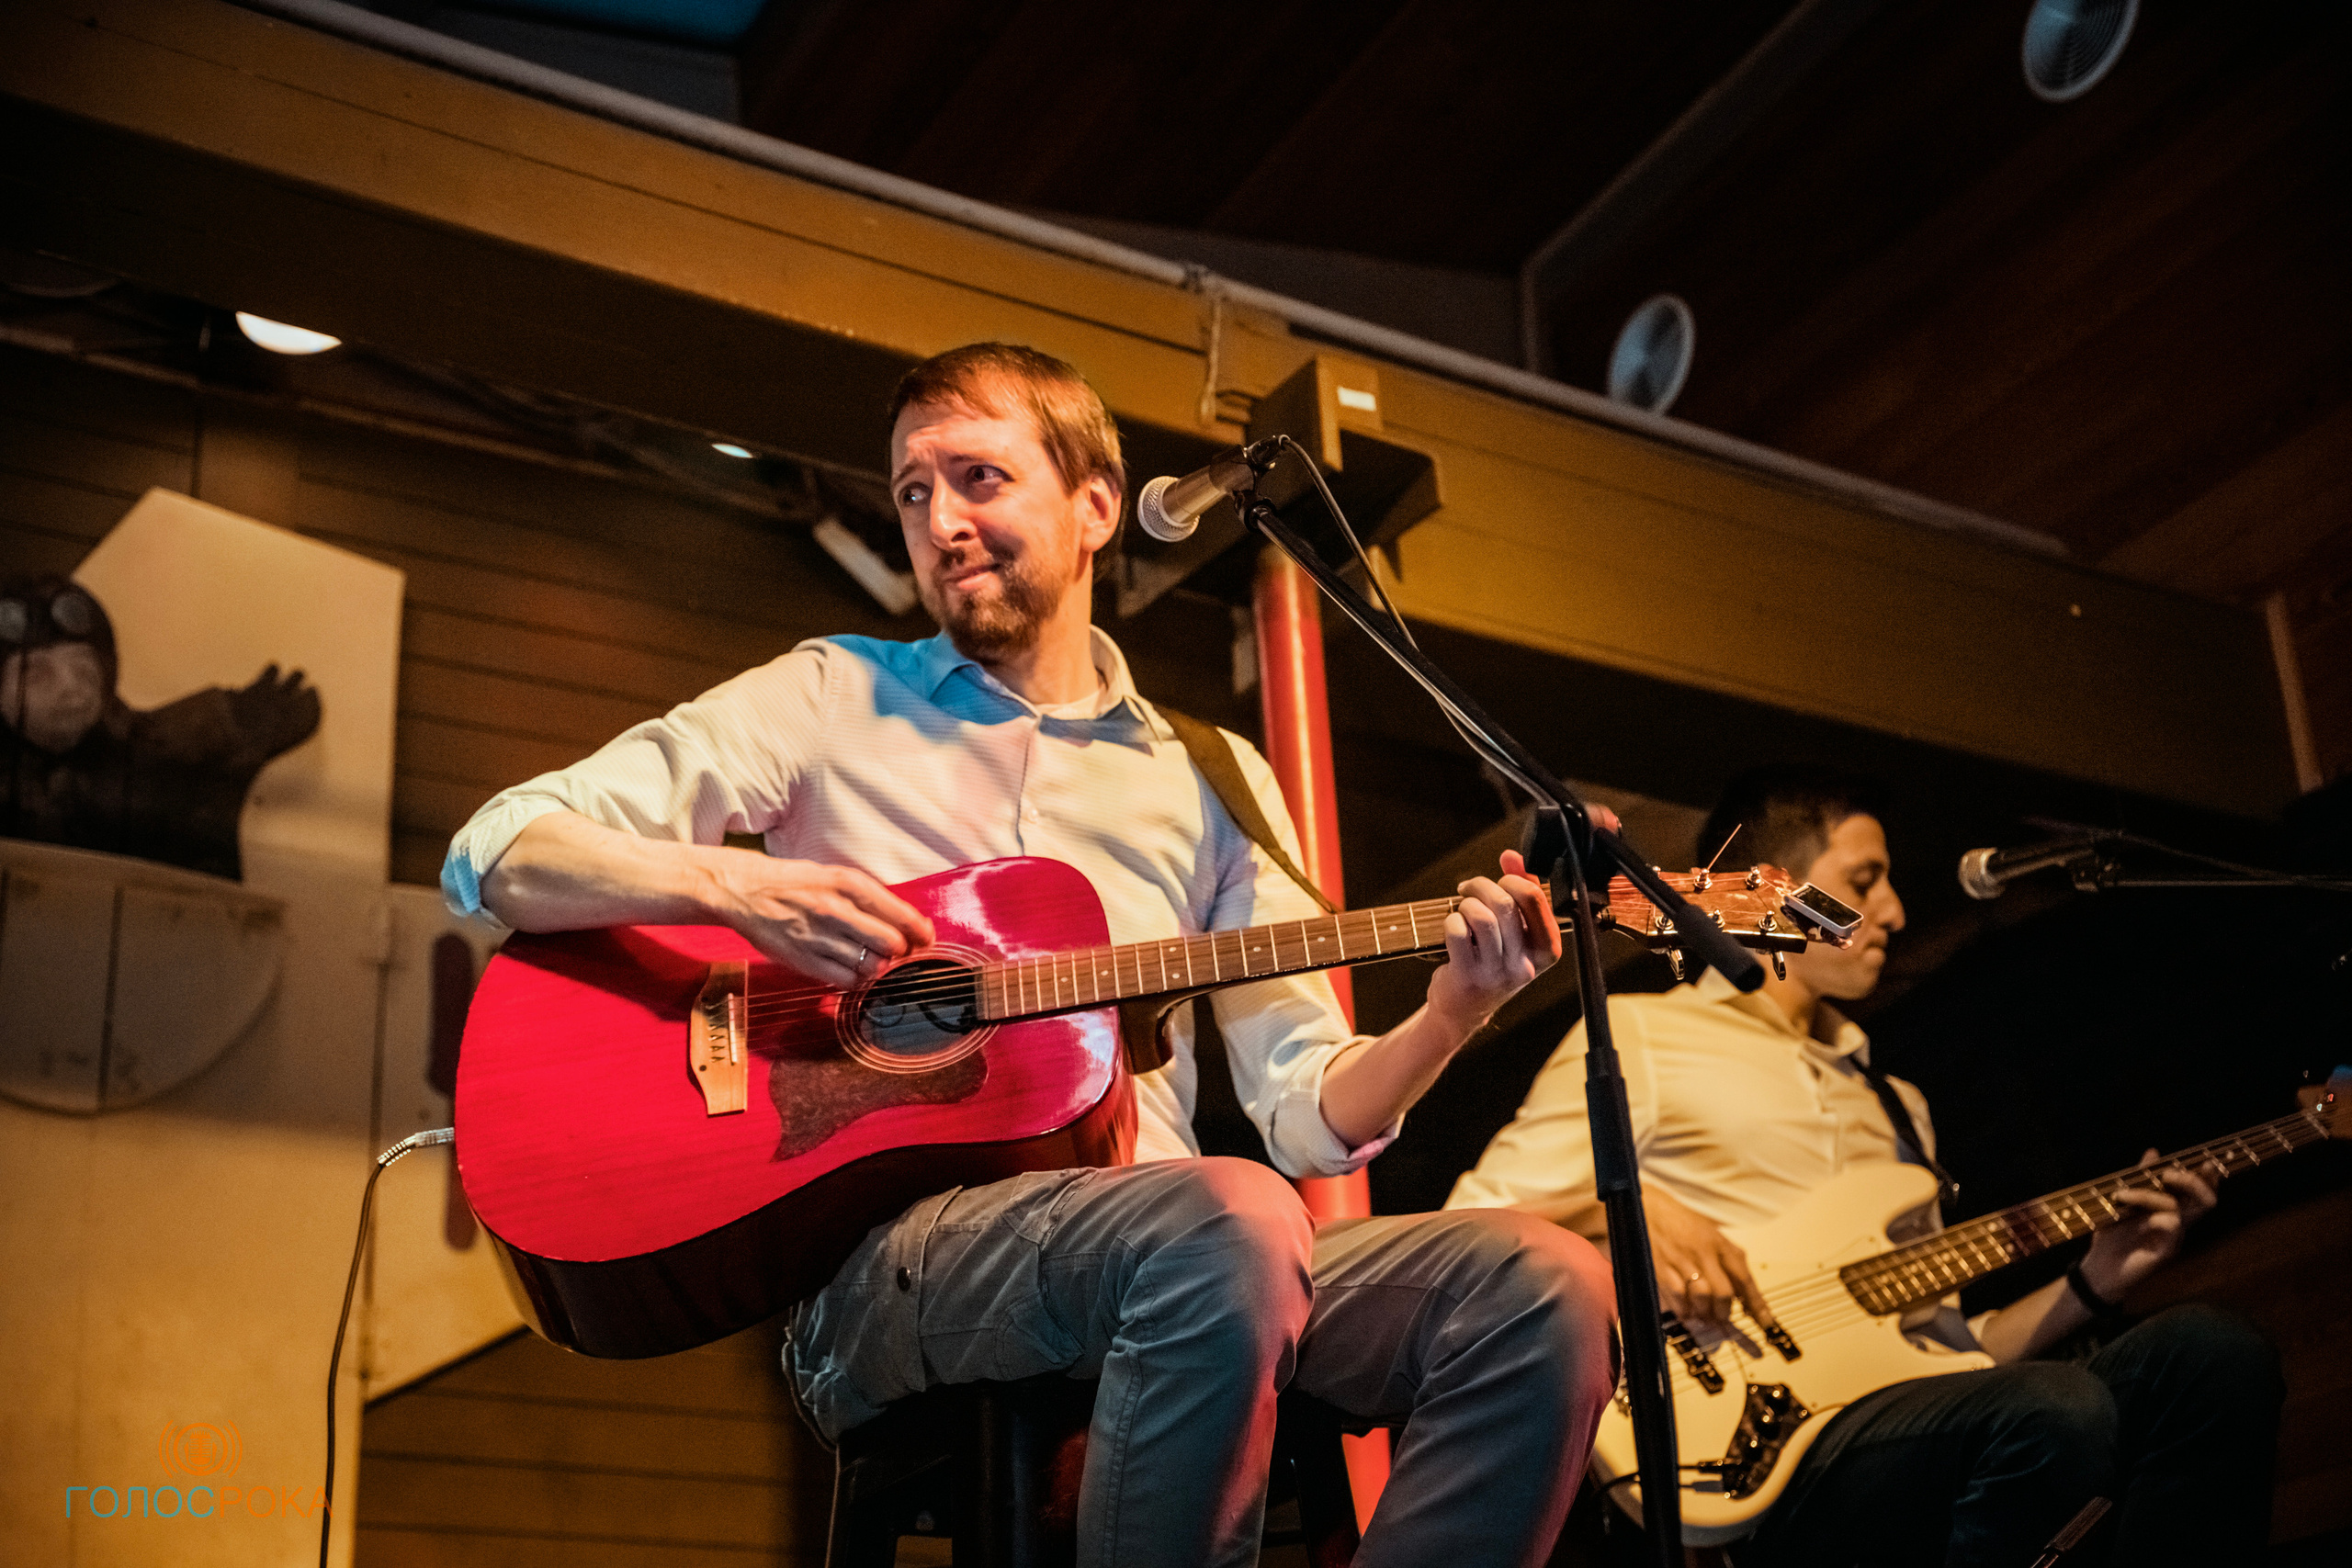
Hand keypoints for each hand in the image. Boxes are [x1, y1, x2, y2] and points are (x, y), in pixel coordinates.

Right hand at [706, 853, 934, 987]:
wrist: (746, 890)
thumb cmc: (796, 884)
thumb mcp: (836, 877)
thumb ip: (869, 898)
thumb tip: (906, 923)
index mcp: (848, 884)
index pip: (900, 914)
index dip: (920, 932)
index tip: (924, 939)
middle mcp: (836, 910)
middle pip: (891, 944)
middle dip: (901, 952)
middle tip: (899, 953)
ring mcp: (819, 937)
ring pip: (870, 966)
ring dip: (878, 968)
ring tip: (872, 961)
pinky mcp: (803, 960)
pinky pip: (845, 981)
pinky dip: (855, 980)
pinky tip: (851, 970)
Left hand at [1426, 849, 1562, 1031]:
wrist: (1465, 1008)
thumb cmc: (1492, 961)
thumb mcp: (1516, 931)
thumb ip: (1519, 891)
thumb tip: (1511, 857)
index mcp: (1547, 950)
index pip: (1535, 898)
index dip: (1513, 878)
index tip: (1499, 879)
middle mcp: (1526, 964)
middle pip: (1506, 904)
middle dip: (1482, 886)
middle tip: (1470, 889)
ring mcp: (1497, 973)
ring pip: (1482, 917)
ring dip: (1467, 903)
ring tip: (1462, 908)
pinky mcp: (1469, 976)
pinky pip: (1458, 932)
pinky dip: (1451, 920)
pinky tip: (1452, 925)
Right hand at [1644, 1185, 1775, 1335]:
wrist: (1645, 1205)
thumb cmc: (1678, 1219)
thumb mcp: (1709, 1230)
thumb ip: (1726, 1255)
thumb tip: (1741, 1285)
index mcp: (1718, 1242)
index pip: (1743, 1277)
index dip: (1756, 1304)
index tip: (1765, 1322)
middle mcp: (1702, 1252)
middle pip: (1723, 1293)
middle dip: (1724, 1312)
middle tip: (1722, 1318)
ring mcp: (1681, 1261)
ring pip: (1702, 1297)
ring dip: (1705, 1313)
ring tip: (1703, 1316)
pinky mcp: (1661, 1268)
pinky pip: (1678, 1297)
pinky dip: (1684, 1310)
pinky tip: (1685, 1311)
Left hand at [2078, 1148, 2217, 1300]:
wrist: (2100, 1267)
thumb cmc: (2113, 1233)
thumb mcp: (2123, 1201)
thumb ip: (2140, 1178)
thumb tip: (2154, 1152)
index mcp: (2172, 1209)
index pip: (2201, 1192)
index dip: (2209, 1178)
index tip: (2205, 1162)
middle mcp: (2179, 1223)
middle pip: (2206, 1201)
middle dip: (2192, 1181)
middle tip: (2166, 1173)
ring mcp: (2174, 1238)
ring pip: (2179, 1209)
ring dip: (2149, 1196)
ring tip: (2121, 1194)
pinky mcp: (2165, 1252)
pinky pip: (2170, 1227)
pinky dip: (2151, 1215)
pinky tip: (2127, 1215)